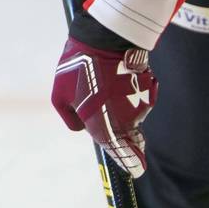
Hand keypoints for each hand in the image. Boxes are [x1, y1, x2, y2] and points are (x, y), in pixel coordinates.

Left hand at [52, 38, 157, 177]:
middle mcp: (127, 123)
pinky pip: (138, 99)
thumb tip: (80, 126)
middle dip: (116, 127)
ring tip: (103, 83)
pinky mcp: (148, 90)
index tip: (137, 170)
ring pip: (131, 115)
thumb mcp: (59, 95)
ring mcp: (140, 107)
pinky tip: (116, 76)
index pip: (126, 157)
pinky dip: (129, 93)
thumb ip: (69, 118)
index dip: (132, 164)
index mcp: (105, 130)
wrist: (105, 37)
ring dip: (120, 106)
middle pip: (126, 135)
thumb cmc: (79, 68)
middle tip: (101, 107)